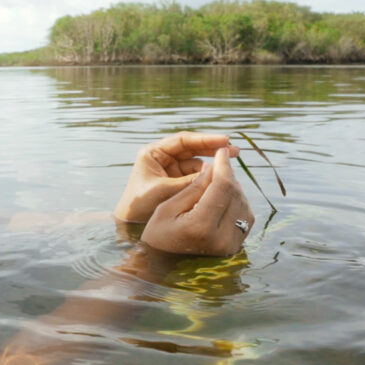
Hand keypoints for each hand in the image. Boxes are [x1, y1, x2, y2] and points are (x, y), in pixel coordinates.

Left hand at [114, 132, 239, 222]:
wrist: (129, 225)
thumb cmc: (140, 205)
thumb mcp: (164, 191)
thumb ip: (188, 181)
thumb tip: (214, 172)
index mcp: (153, 153)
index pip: (183, 140)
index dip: (205, 139)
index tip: (225, 140)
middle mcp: (162, 158)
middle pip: (192, 148)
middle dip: (213, 149)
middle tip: (235, 151)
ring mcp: (170, 169)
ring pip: (196, 162)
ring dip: (212, 164)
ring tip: (230, 168)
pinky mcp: (176, 181)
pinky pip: (195, 175)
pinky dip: (207, 177)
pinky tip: (220, 180)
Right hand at [141, 147, 254, 256]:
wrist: (161, 265)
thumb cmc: (158, 234)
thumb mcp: (167, 207)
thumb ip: (193, 187)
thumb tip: (214, 167)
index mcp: (201, 227)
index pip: (222, 187)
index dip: (224, 166)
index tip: (221, 150)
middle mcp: (221, 238)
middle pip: (235, 194)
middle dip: (229, 175)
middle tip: (219, 163)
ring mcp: (230, 245)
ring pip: (243, 204)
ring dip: (234, 188)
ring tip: (219, 180)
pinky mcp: (235, 247)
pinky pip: (244, 217)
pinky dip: (236, 202)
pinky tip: (223, 196)